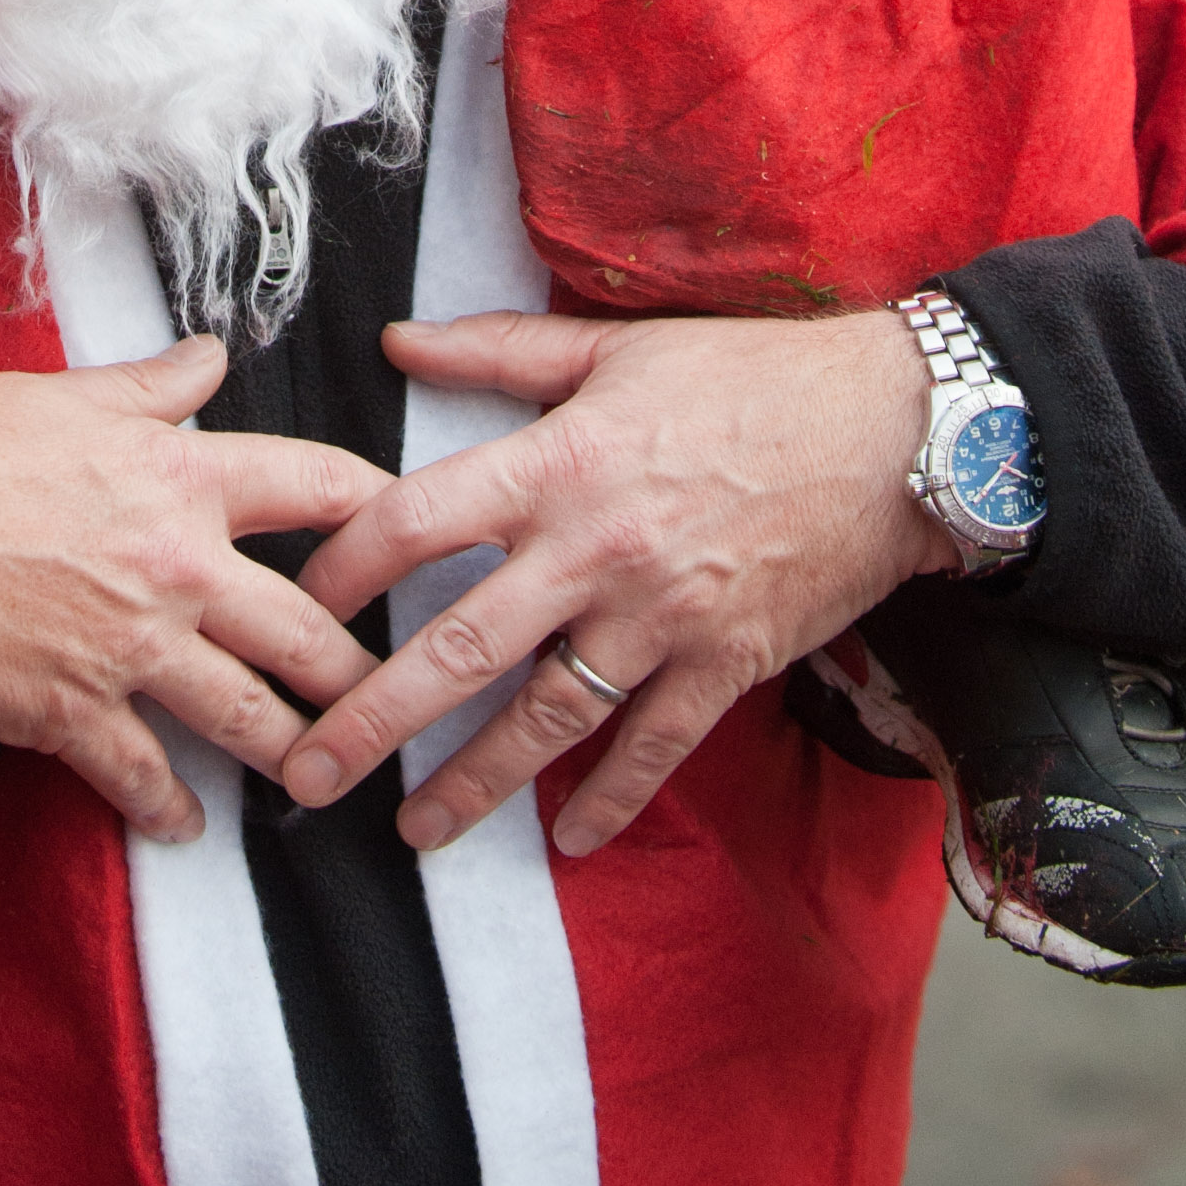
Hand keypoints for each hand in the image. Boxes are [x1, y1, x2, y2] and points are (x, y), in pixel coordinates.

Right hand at [0, 341, 387, 843]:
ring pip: (250, 718)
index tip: (420, 538)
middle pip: (309, 630)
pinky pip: (145, 778)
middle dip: (360, 671)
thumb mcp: (67, 393)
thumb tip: (212, 357)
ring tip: (324, 777)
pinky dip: (170, 811)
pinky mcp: (74, 716)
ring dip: (295, 754)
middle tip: (393, 697)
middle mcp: (178, 568)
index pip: (322, 489)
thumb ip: (155, 385)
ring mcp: (132, 650)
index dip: (384, 512)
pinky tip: (185, 829)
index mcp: (183, 478)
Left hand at [280, 307, 948, 859]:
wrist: (891, 429)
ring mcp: (660, 618)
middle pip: (458, 647)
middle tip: (307, 774)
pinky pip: (654, 749)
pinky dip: (612, 803)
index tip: (293, 610)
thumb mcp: (615, 347)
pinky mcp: (724, 665)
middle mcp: (593, 549)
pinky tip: (570, 844)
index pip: (416, 521)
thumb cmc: (747, 376)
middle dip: (373, 719)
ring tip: (412, 833)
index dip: (342, 568)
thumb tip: (398, 340)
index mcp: (555, 461)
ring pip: (545, 719)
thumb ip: (500, 352)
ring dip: (474, 785)